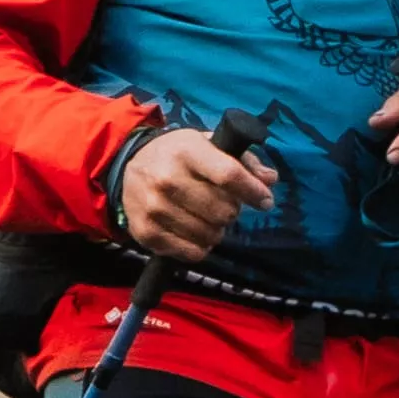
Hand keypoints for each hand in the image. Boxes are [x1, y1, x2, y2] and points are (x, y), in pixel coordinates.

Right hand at [112, 124, 279, 262]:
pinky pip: (191, 252)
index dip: (253, 191)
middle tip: (225, 205)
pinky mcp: (145, 231)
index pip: (229, 175)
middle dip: (232, 211)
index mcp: (186, 151)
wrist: (128, 166)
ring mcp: (153, 207)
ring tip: (208, 218)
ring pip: (209, 234)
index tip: (265, 201)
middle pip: (222, 210)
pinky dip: (200, 247)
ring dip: (216, 230)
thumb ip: (243, 161)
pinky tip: (194, 232)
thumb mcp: (208, 145)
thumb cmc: (178, 155)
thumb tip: (269, 179)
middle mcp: (166, 178)